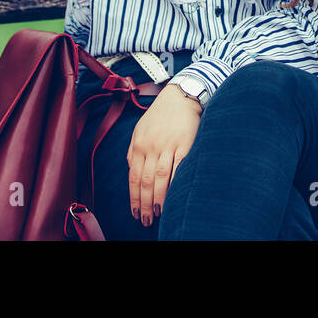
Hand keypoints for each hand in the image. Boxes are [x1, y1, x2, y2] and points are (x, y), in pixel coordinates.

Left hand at [127, 83, 200, 226]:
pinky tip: (174, 197)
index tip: (135, 212)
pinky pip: (178, 169)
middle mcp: (151, 147)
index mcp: (138, 144)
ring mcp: (168, 146)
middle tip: (146, 220)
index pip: (133, 177)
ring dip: (159, 199)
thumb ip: (134, 151)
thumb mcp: (140, 129)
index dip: (134, 197)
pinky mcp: (184, 145)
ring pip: (160, 178)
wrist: (180, 97)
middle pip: (146, 181)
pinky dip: (175, 184)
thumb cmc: (159, 115)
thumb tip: (132, 171)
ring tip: (159, 213)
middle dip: (145, 204)